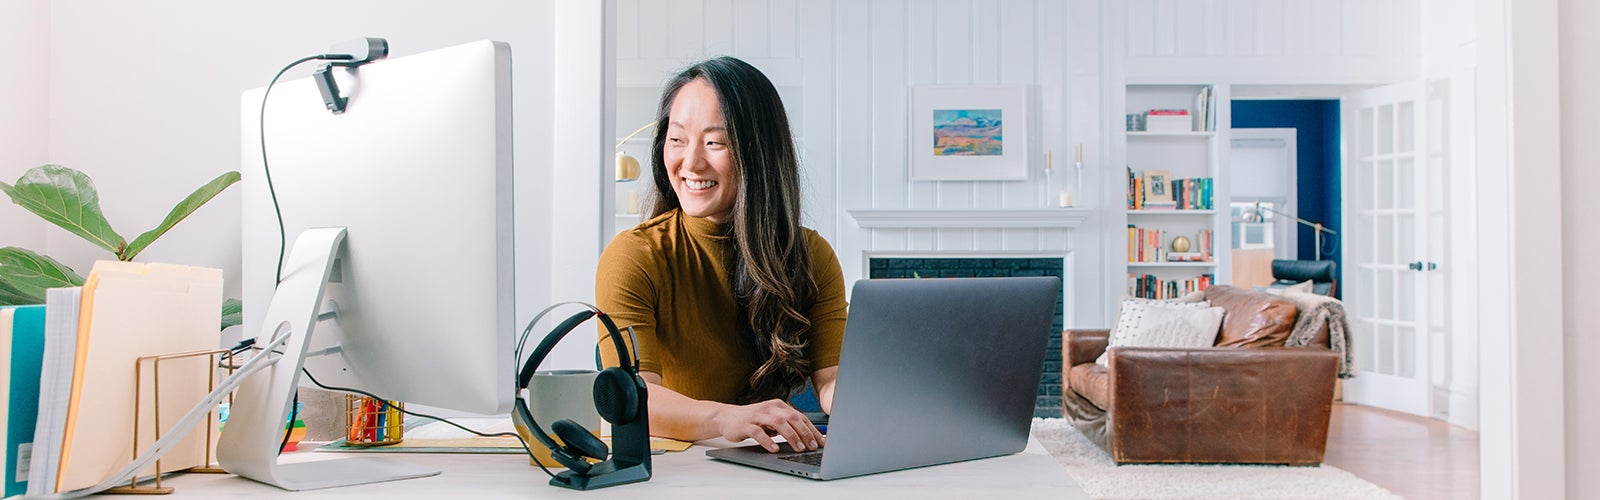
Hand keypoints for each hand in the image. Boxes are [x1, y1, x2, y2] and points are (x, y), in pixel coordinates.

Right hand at [711, 399, 825, 452]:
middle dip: (805, 433)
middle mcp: (770, 408)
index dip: (812, 429)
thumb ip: (787, 426)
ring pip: (778, 423)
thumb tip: (807, 438)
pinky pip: (758, 432)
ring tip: (799, 448)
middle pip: (792, 418)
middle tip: (813, 446)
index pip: (800, 417)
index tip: (821, 442)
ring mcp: (758, 415)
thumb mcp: (772, 421)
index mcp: (779, 406)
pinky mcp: (746, 424)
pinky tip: (775, 449)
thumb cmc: (752, 421)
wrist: (726, 417)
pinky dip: (768, 441)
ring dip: (791, 436)